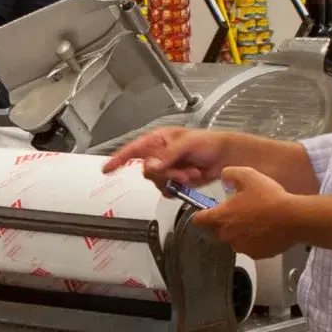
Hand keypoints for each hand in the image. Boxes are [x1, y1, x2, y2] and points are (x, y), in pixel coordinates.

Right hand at [103, 126, 231, 184]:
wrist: (225, 157)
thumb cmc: (208, 142)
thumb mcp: (187, 143)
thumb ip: (167, 155)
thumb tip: (150, 165)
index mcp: (157, 140)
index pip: (132, 150)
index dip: (118, 159)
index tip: (106, 169)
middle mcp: (158, 155)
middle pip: (147, 171)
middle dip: (167, 173)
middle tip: (183, 170)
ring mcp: (166, 169)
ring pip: (158, 182)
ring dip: (176, 180)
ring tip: (192, 172)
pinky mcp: (174, 181)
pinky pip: (167, 190)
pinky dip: (180, 187)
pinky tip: (191, 178)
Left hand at [194, 164, 311, 257]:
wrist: (294, 218)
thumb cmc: (270, 198)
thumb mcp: (248, 175)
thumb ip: (230, 174)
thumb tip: (224, 177)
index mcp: (222, 217)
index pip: (199, 220)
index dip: (200, 215)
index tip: (204, 213)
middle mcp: (228, 235)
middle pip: (217, 230)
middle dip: (223, 222)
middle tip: (239, 212)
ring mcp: (242, 247)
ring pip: (234, 240)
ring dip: (239, 232)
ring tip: (255, 220)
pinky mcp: (256, 254)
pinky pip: (250, 247)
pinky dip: (254, 240)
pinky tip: (264, 230)